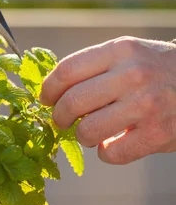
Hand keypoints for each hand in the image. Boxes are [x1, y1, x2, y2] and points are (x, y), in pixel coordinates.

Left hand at [40, 36, 175, 164]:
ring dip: (83, 136)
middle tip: (62, 120)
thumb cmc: (156, 70)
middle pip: (72, 102)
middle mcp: (132, 75)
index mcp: (120, 50)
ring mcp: (146, 105)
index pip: (67, 71)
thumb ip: (95, 67)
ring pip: (88, 131)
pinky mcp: (157, 134)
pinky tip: (114, 144)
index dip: (49, 89)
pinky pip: (111, 154)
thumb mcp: (128, 54)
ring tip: (92, 132)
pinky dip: (106, 153)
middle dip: (59, 116)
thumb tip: (51, 91)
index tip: (46, 99)